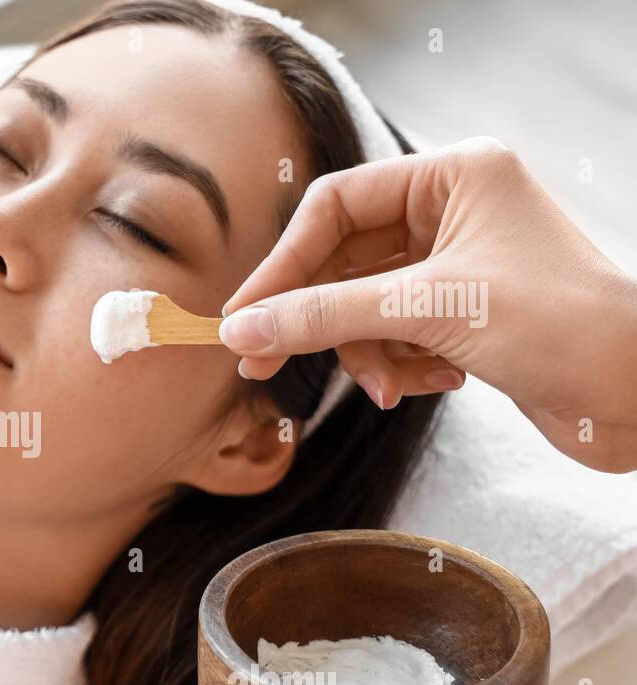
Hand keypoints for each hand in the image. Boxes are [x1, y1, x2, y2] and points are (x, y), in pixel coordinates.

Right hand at [219, 136, 636, 472]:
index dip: (283, 263)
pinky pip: (396, 335)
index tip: (243, 318)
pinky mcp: (467, 314)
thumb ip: (325, 317)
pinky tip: (437, 383)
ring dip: (369, 354)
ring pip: (366, 308)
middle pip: (344, 261)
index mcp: (455, 176)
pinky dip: (404, 366)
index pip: (336, 206)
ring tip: (393, 386)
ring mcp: (460, 264)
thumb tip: (242, 332)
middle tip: (264, 368)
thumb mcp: (431, 311)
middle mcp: (455, 212)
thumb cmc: (564, 327)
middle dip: (319, 320)